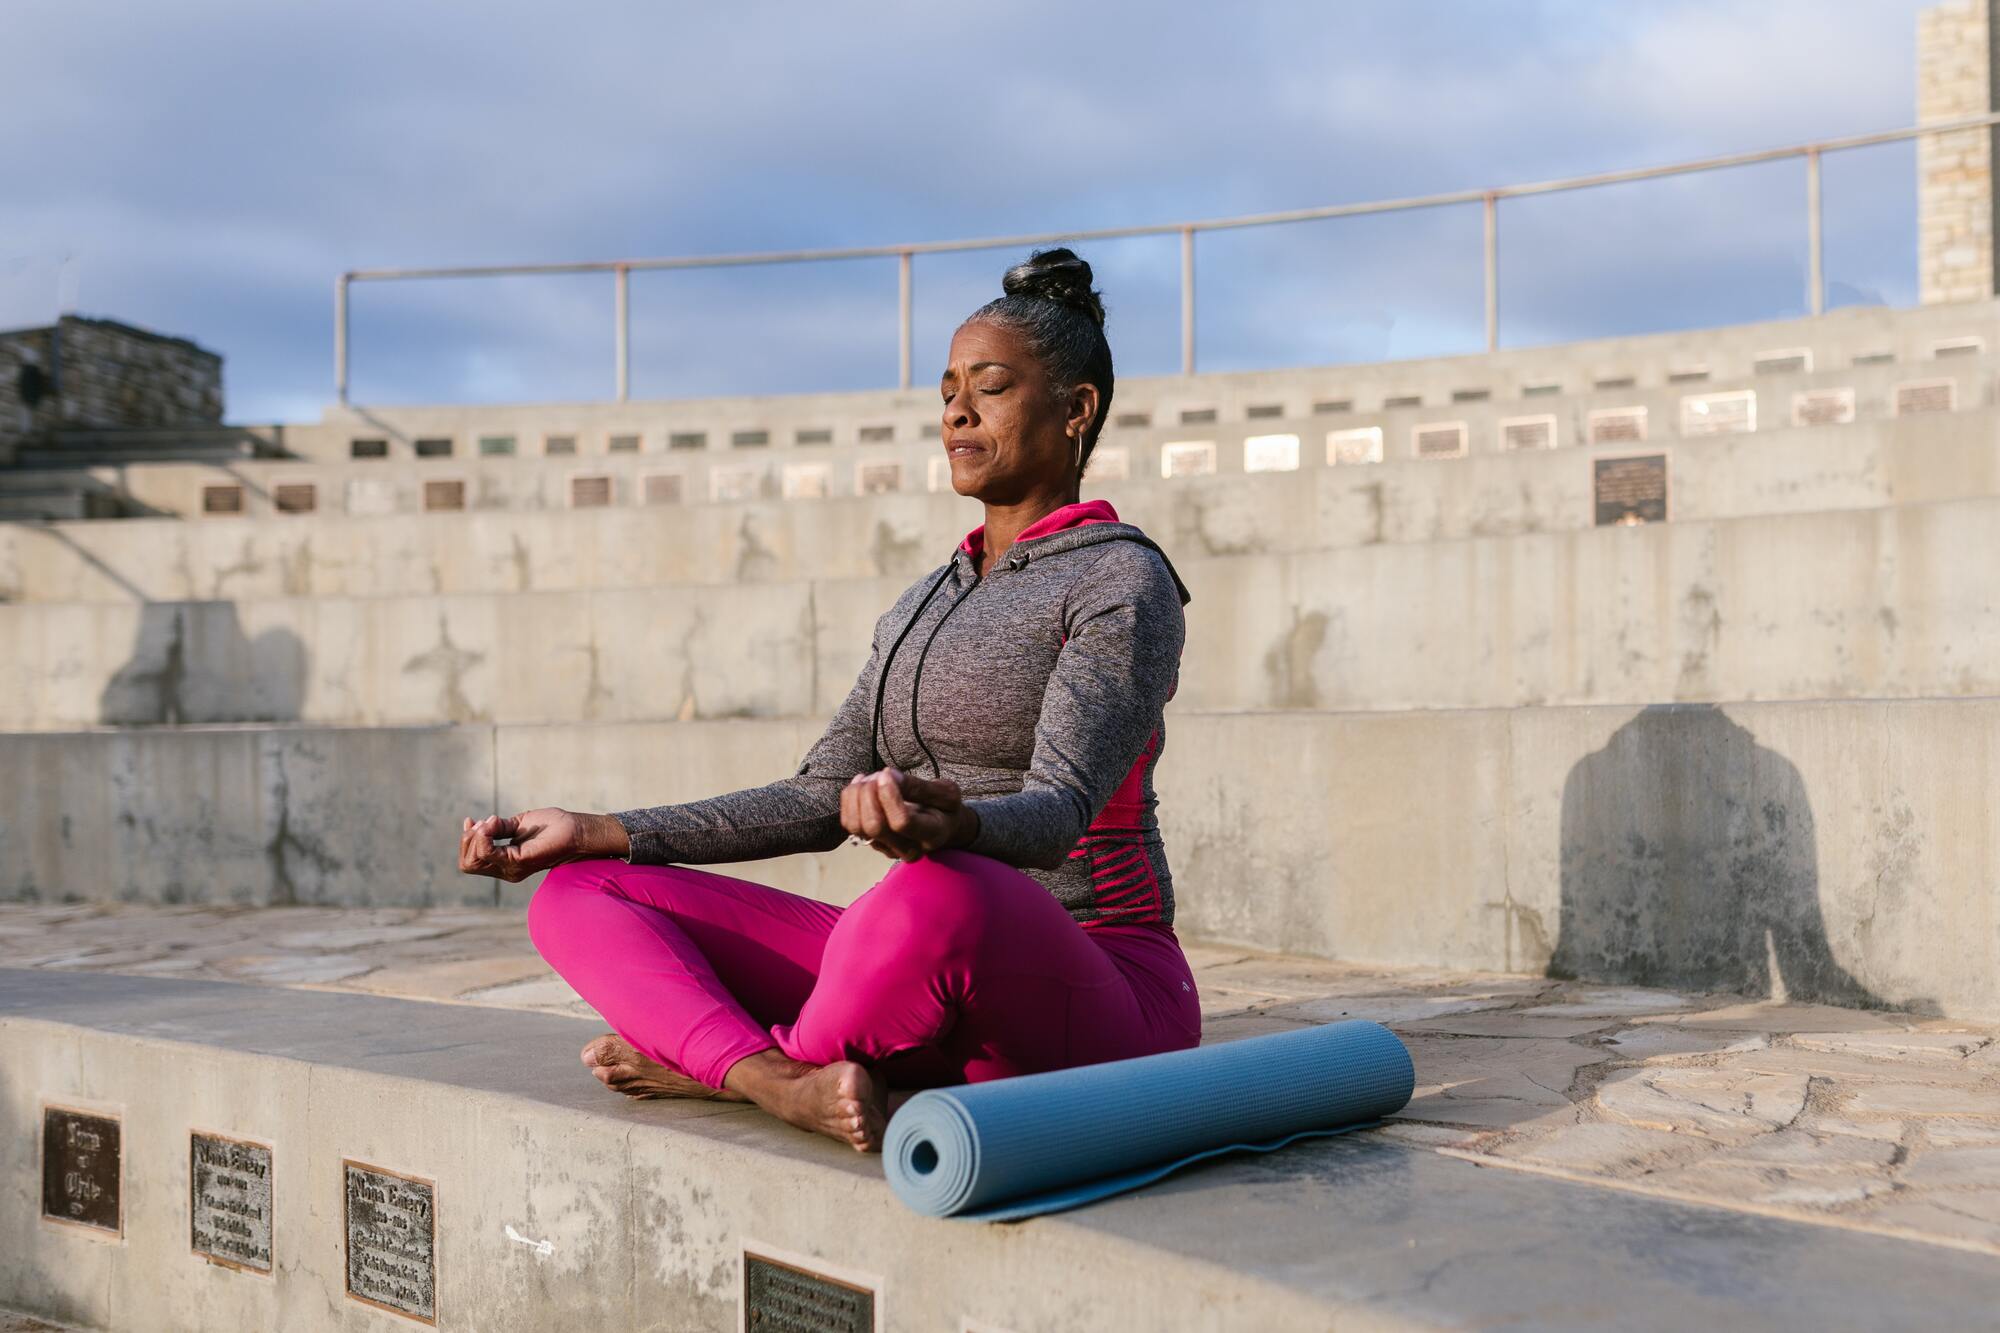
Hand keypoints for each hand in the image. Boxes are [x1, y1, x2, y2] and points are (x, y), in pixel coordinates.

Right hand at [458, 807, 626, 881]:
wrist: (575, 830)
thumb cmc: (551, 826)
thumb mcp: (517, 825)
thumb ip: (497, 829)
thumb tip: (476, 826)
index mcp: (505, 863)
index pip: (470, 862)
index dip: (466, 841)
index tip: (472, 821)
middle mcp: (506, 871)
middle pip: (467, 864)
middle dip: (467, 840)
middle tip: (481, 823)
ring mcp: (512, 868)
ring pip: (474, 860)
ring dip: (475, 837)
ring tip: (489, 822)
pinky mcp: (519, 861)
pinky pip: (489, 853)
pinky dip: (484, 836)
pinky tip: (493, 823)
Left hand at [838, 767, 977, 862]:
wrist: (941, 827)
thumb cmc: (944, 808)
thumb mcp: (946, 792)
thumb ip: (919, 786)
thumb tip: (888, 775)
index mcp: (930, 835)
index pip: (901, 822)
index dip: (889, 795)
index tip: (887, 773)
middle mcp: (906, 849)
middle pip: (874, 826)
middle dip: (869, 793)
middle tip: (879, 774)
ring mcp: (886, 848)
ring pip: (856, 826)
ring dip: (857, 795)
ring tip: (871, 778)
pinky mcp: (871, 842)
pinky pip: (848, 823)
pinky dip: (849, 798)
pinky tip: (862, 784)